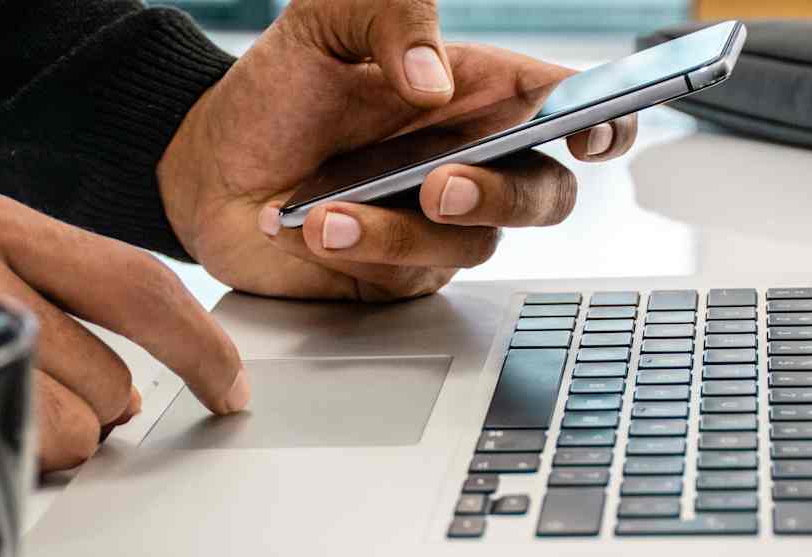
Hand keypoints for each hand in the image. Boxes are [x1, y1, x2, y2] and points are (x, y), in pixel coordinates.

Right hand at [0, 187, 246, 471]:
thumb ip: (45, 303)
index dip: (200, 344)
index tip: (231, 387)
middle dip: (95, 415)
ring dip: (44, 443)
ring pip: (72, 421)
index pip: (137, 281)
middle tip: (33, 407)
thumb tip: (134, 391)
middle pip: (112, 372)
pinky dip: (4, 460)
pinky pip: (16, 446)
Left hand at [159, 0, 636, 300]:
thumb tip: (434, 76)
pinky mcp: (400, 274)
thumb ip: (390, 15)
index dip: (605, 122)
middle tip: (440, 184)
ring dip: (402, 229)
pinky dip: (361, 250)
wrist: (206, 164)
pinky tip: (310, 224)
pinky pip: (409, 275)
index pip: (571, 107)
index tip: (590, 131)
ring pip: (474, 243)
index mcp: (480, 93)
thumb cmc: (278, 89)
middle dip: (504, 194)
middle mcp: (474, 162)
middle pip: (548, 195)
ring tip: (329, 207)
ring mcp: (440, 226)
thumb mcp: (325, 20)